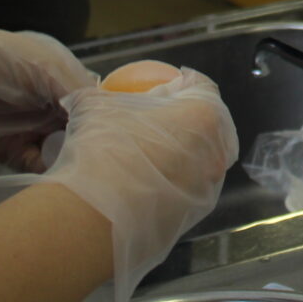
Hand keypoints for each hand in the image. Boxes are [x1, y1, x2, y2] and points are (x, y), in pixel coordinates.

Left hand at [0, 0, 94, 173]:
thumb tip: (107, 112)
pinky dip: (46, 174)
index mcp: (60, 75)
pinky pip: (34, 168)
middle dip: (92, 143)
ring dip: (70, 161)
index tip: (123, 135)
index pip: (95, 100)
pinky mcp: (6, 153)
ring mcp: (29, 129)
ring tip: (82, 169)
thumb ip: (73, 87)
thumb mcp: (38, 64)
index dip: (109, 117)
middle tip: (104, 159)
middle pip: (82, 130)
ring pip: (63, 152)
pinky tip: (56, 175)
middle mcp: (49, 103)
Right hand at [0, 67, 237, 301]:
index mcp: (204, 115)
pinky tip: (141, 185)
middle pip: (207, 125)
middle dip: (186, 118)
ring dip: (179, 154)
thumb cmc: (103, 150)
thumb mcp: (96, 107)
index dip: (182, 83)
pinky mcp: (194, 217)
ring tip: (146, 155)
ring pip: (199, 161)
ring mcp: (208, 187)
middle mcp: (216, 152)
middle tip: (157, 119)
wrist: (95, 218)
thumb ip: (100, 95)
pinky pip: (185, 191)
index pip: (202, 87)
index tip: (166, 87)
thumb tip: (87, 94)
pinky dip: (170, 184)